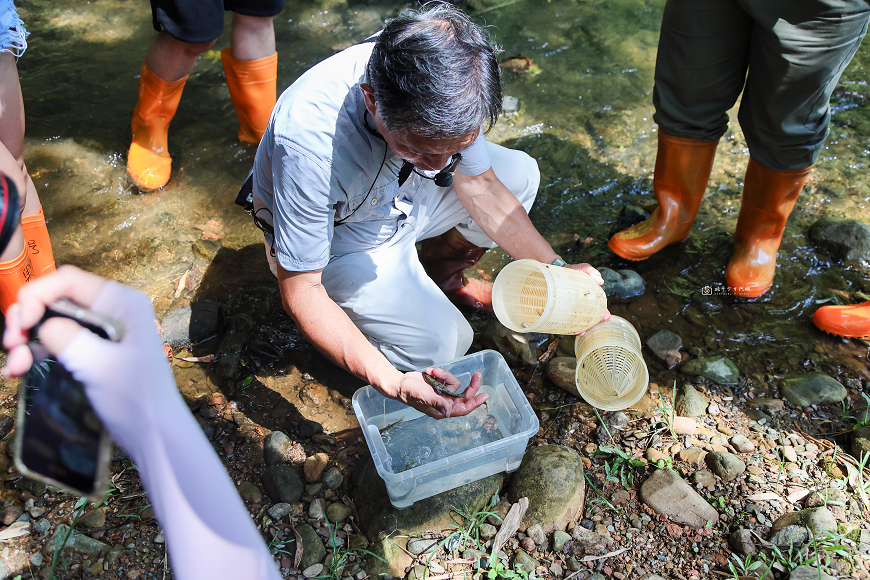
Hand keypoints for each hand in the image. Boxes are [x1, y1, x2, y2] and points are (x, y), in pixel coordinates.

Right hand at [2, 265, 178, 454]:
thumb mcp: (102, 365)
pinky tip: (18, 371)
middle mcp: (110, 311)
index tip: (22, 325)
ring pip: (48, 322)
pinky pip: (52, 344)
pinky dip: (32, 354)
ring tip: (15, 368)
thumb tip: (44, 325)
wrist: (153, 433)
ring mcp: (98, 332)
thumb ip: (70, 339)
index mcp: (122, 303)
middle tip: (11, 346)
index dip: (37, 295)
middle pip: (53, 299)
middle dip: (25, 320)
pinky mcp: (88, 353)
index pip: (68, 280)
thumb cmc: (137, 398)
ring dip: (24, 341)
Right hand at [394, 368, 487, 419]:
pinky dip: (439, 372)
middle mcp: (445, 402)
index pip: (463, 408)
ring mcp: (442, 393)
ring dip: (444, 375)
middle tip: (477, 375)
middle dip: (469, 385)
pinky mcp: (439, 384)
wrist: (400, 384)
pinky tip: (429, 371)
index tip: (484, 395)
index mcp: (443, 410)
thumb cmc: (411, 393)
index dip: (474, 403)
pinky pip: (446, 376)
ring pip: (453, 382)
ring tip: (432, 372)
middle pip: (463, 395)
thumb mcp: (424, 397)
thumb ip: (438, 403)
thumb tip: (448, 411)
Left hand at [566, 262, 610, 325]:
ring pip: (579, 320)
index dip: (604, 312)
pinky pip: (566, 320)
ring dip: (582, 326)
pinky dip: (570, 326)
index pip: (599, 306)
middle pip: (591, 315)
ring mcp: (572, 307)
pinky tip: (571, 330)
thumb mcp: (582, 269)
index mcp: (590, 296)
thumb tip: (600, 281)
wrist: (556, 271)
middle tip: (597, 325)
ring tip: (582, 331)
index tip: (606, 317)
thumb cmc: (572, 270)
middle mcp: (583, 303)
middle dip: (595, 322)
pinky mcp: (562, 309)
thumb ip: (591, 271)